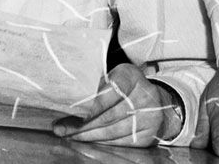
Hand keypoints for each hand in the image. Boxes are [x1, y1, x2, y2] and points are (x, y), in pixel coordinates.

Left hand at [53, 64, 180, 147]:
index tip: (74, 113)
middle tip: (63, 129)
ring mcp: (150, 116)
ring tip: (71, 136)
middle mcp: (145, 95)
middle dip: (83, 125)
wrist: (155, 101)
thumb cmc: (124, 87)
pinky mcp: (149, 134)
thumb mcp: (112, 78)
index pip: (109, 92)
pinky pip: (121, 142)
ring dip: (89, 136)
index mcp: (131, 75)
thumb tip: (67, 103)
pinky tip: (89, 140)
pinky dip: (102, 142)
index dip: (91, 106)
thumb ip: (94, 88)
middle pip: (109, 115)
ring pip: (113, 131)